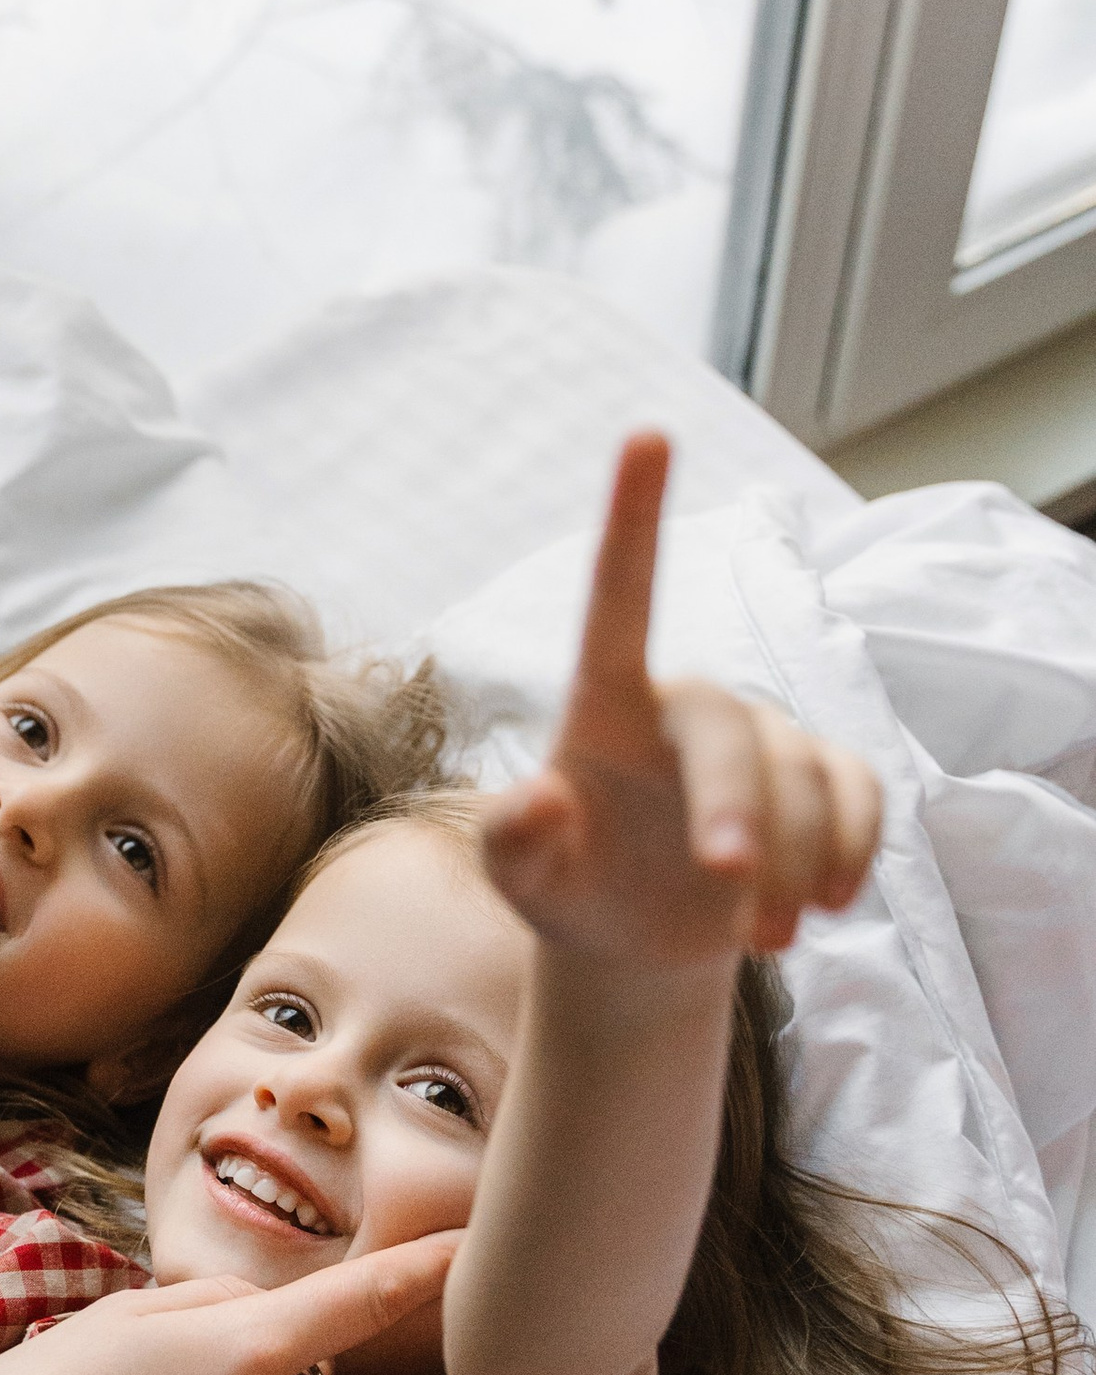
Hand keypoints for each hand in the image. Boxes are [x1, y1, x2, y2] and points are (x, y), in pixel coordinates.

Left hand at [484, 434, 881, 965]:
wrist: (636, 942)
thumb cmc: (571, 889)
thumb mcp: (526, 881)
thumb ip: (513, 843)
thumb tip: (537, 796)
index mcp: (606, 705)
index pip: (619, 596)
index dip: (634, 517)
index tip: (647, 433)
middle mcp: (688, 704)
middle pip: (730, 737)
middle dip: (739, 816)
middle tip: (736, 900)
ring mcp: (762, 737)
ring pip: (802, 780)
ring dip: (790, 865)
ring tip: (758, 938)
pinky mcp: (821, 778)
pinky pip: (860, 794)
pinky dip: (852, 852)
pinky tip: (828, 904)